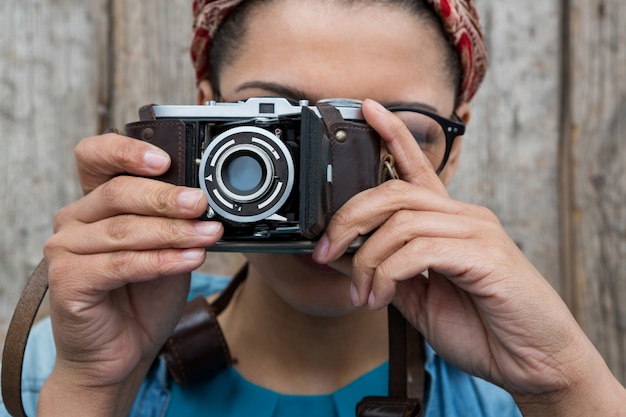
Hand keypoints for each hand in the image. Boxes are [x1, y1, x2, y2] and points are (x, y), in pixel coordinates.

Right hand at [39, 133, 223, 414]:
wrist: (122, 351)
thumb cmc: (143, 296)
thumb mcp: (166, 248)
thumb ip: (174, 221)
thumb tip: (206, 198)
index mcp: (95, 201)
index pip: (96, 157)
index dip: (126, 151)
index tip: (165, 159)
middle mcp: (75, 219)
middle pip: (118, 193)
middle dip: (166, 198)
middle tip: (202, 203)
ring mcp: (66, 250)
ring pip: (124, 230)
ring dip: (174, 232)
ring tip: (209, 234)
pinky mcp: (68, 281)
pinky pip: (120, 264)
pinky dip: (161, 260)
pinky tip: (190, 259)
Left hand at [313, 100, 625, 414]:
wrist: (531, 362)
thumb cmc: (481, 328)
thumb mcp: (419, 298)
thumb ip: (388, 271)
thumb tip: (345, 254)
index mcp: (448, 223)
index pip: (418, 167)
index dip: (393, 134)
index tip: (368, 110)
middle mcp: (464, 217)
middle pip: (394, 192)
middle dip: (348, 219)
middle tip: (326, 253)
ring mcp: (477, 232)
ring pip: (401, 221)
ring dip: (367, 260)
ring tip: (363, 294)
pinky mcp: (485, 256)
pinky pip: (419, 250)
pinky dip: (388, 274)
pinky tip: (382, 297)